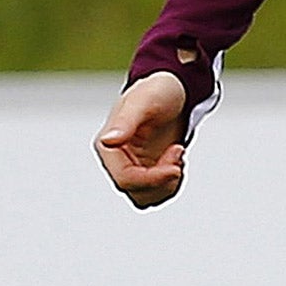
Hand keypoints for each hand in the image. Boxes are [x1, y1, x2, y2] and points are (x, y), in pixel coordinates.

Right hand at [95, 72, 187, 207]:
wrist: (174, 88)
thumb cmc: (157, 89)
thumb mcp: (143, 102)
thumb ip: (126, 122)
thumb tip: (108, 141)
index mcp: (107, 146)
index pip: (126, 179)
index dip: (152, 179)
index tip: (176, 166)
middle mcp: (116, 160)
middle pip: (137, 192)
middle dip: (162, 179)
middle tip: (178, 151)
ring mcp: (131, 166)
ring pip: (146, 197)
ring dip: (168, 183)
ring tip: (177, 154)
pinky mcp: (147, 170)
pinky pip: (157, 192)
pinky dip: (171, 182)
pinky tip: (177, 158)